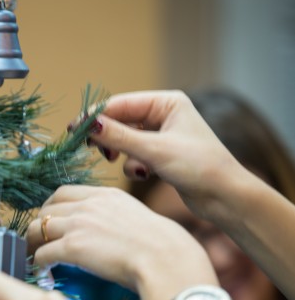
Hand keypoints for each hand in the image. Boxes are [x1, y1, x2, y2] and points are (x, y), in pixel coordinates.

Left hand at [27, 185, 216, 299]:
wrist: (165, 258)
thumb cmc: (162, 246)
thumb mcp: (138, 219)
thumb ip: (118, 220)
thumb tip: (112, 234)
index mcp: (106, 195)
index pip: (64, 193)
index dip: (51, 207)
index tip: (50, 220)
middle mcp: (88, 205)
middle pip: (46, 209)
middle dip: (39, 224)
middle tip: (38, 240)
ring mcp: (78, 224)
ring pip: (37, 228)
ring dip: (32, 243)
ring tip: (33, 255)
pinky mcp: (72, 247)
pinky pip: (42, 253)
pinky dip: (38, 262)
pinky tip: (42, 269)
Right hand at [79, 90, 246, 223]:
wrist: (225, 197)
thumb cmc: (198, 167)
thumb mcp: (155, 151)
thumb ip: (119, 137)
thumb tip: (88, 125)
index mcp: (167, 102)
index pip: (121, 104)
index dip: (96, 116)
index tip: (74, 130)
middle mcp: (165, 115)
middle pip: (122, 120)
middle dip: (108, 137)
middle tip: (92, 150)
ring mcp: (163, 136)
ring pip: (126, 140)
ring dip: (122, 154)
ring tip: (125, 165)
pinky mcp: (162, 156)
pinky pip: (136, 155)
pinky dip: (134, 165)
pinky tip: (145, 175)